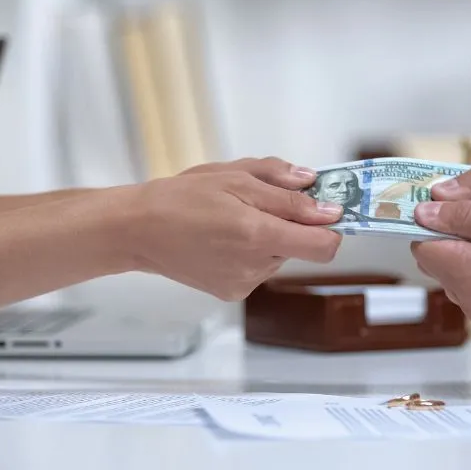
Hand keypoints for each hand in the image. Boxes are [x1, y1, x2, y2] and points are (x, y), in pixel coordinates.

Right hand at [125, 157, 342, 300]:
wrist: (138, 230)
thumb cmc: (182, 198)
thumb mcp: (236, 177)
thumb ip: (284, 189)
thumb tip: (323, 201)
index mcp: (258, 235)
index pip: (324, 246)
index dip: (332, 226)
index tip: (328, 208)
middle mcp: (254, 266)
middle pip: (301, 246)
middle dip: (291, 222)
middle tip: (259, 200)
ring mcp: (243, 283)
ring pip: (280, 255)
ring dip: (269, 235)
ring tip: (232, 217)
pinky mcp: (232, 292)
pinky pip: (259, 267)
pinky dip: (251, 251)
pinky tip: (222, 238)